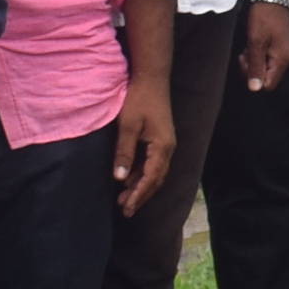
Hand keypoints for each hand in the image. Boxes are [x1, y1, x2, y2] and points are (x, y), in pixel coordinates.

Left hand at [112, 78, 176, 214]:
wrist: (150, 77)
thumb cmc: (138, 99)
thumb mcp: (128, 126)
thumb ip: (124, 152)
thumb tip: (120, 178)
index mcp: (162, 146)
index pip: (151, 178)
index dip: (138, 195)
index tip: (126, 208)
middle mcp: (167, 148)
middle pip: (156, 179)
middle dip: (141, 195)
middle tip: (125, 210)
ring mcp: (165, 143)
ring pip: (155, 172)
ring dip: (140, 186)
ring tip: (124, 199)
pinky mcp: (159, 139)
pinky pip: (152, 163)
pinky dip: (141, 175)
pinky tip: (129, 179)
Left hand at [237, 0, 288, 90]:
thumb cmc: (264, 18)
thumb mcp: (255, 42)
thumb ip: (255, 66)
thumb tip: (254, 89)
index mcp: (283, 59)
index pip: (268, 84)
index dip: (253, 77)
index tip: (245, 60)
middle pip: (268, 76)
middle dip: (253, 68)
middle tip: (245, 52)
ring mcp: (288, 53)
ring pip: (268, 68)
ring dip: (255, 60)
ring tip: (250, 45)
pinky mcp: (284, 47)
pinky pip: (270, 59)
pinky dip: (260, 54)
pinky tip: (256, 43)